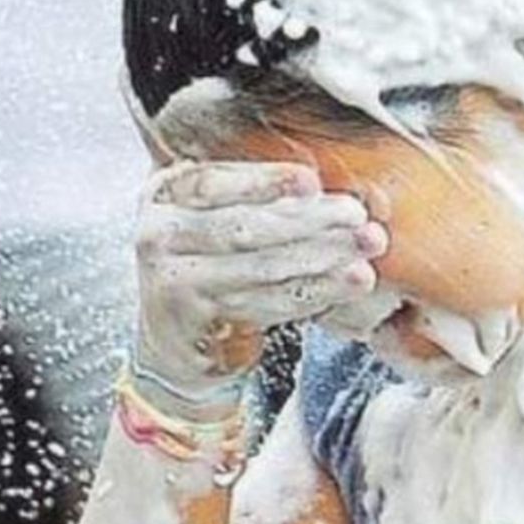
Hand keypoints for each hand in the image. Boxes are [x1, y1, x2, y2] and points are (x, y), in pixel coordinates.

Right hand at [132, 162, 387, 417]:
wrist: (173, 343)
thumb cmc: (208, 268)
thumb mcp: (212, 221)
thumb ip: (254, 201)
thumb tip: (330, 191)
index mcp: (166, 194)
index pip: (216, 181)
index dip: (266, 181)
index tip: (313, 182)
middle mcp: (159, 234)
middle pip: (245, 226)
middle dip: (310, 221)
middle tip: (358, 217)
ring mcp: (172, 281)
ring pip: (261, 268)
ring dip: (321, 259)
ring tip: (365, 251)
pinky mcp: (196, 321)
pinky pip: (265, 305)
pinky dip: (312, 294)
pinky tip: (345, 284)